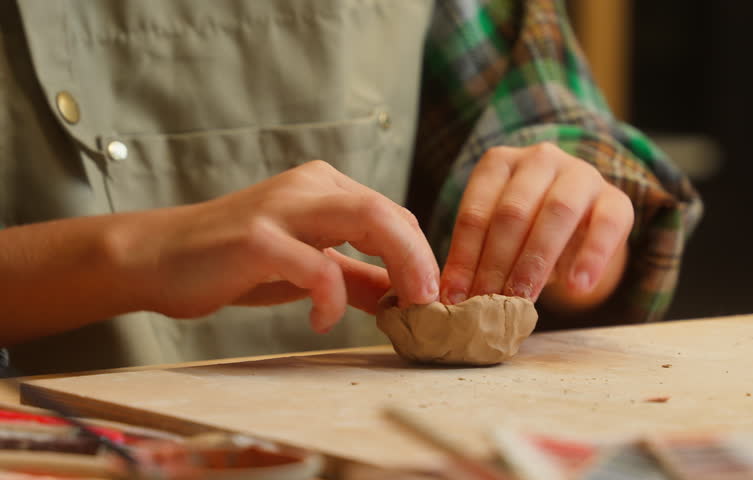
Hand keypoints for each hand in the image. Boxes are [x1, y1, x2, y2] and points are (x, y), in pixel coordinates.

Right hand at [123, 161, 439, 332]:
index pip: (393, 216)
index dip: (420, 257)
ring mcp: (282, 208)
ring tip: (404, 307)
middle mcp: (309, 187)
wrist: (159, 258)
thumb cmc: (234, 263)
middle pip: (390, 214)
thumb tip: (403, 300)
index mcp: (325, 188)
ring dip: (400, 265)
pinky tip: (321, 321)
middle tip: (432, 305)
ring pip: (368, 220)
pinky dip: (330, 298)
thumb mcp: (306, 267)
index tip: (430, 299)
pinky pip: (315, 265)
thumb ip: (354, 278)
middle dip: (422, 261)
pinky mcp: (256, 238)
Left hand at [439, 143, 633, 308]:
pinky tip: (577, 286)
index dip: (463, 257)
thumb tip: (451, 299)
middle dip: (495, 263)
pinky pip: (607, 224)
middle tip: (486, 304)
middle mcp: (540, 159)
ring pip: (557, 213)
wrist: (581, 223)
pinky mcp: (617, 198)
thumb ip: (478, 258)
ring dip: (536, 262)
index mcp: (499, 163)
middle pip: (513, 212)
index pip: (475, 211)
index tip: (454, 296)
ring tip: (523, 301)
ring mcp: (581, 174)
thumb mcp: (499, 237)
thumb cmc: (528, 231)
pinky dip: (591, 257)